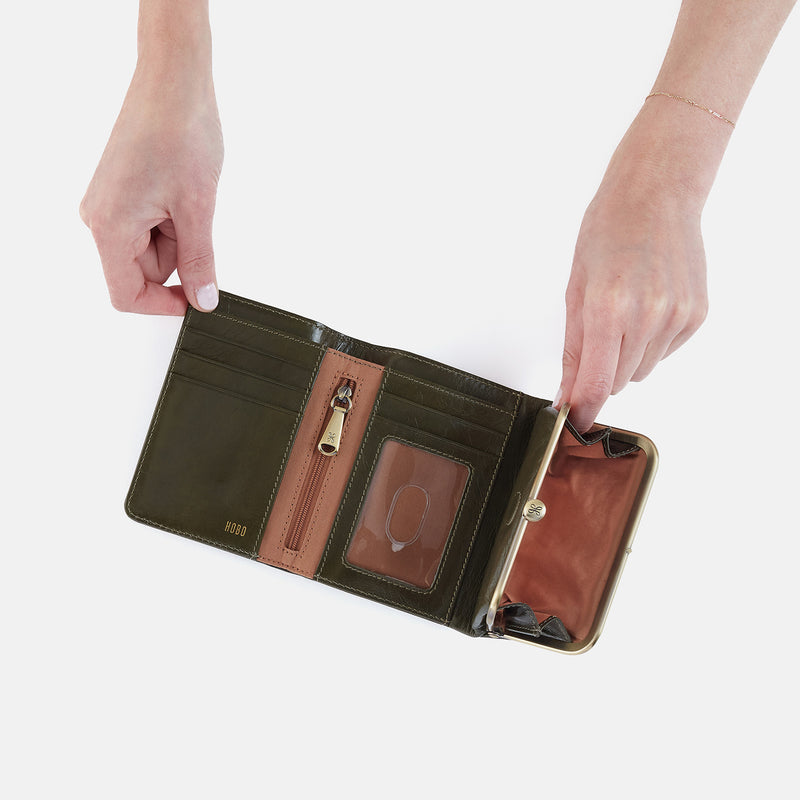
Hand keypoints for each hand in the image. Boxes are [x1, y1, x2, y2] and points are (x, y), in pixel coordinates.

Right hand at [80, 60, 222, 314]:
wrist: (174, 81)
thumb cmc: (180, 133)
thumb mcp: (197, 209)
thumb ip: (198, 261)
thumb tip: (204, 300)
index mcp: (109, 227)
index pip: (127, 295)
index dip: (164, 305)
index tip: (198, 300)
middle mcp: (100, 219)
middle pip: (143, 272)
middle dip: (179, 256)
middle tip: (196, 218)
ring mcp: (110, 205)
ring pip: (152, 250)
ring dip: (180, 235)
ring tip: (188, 195)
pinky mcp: (122, 194)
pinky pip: (151, 227)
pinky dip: (174, 220)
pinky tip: (182, 190)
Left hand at [557, 126, 709, 430]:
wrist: (655, 196)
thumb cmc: (608, 232)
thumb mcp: (575, 291)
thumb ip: (572, 350)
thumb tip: (568, 394)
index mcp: (608, 309)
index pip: (596, 384)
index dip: (582, 407)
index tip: (574, 420)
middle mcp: (647, 317)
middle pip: (617, 381)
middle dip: (601, 370)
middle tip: (597, 332)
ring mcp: (677, 317)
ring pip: (641, 370)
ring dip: (627, 354)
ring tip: (624, 310)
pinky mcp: (696, 316)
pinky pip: (664, 351)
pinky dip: (651, 339)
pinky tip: (647, 304)